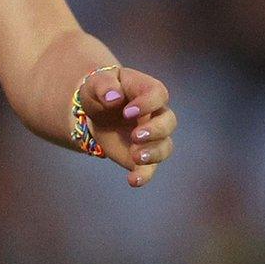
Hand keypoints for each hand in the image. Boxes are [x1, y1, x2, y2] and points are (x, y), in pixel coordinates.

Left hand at [77, 66, 176, 186]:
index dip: (147, 104)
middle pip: (168, 122)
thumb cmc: (101, 91)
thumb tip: (113, 98)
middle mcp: (156, 114)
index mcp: (147, 90)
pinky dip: (144, 175)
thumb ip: (104, 85)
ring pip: (165, 146)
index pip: (158, 94)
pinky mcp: (143, 155)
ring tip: (135, 156)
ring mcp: (153, 137)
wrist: (96, 112)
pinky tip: (133, 180)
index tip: (126, 112)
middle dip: (155, 130)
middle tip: (136, 136)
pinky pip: (150, 168)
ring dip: (153, 153)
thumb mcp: (96, 82)